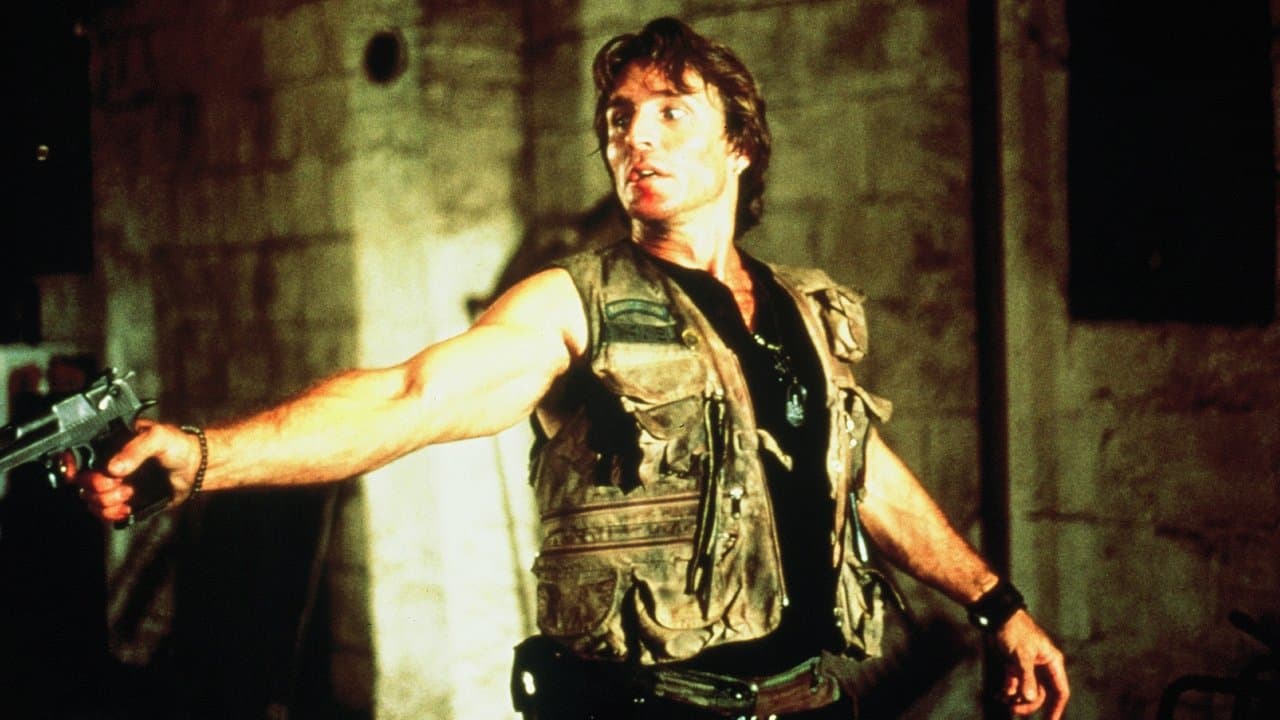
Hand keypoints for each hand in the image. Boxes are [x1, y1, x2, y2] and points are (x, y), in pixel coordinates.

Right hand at [69, 420, 203, 522]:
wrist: (196, 468)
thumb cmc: (178, 445)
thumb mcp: (158, 437)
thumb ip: (135, 449)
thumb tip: (114, 468)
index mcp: (111, 445)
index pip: (79, 455)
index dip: (71, 466)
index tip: (76, 475)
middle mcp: (109, 465)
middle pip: (82, 482)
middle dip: (97, 486)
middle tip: (118, 484)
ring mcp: (115, 484)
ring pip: (91, 499)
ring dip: (107, 501)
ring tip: (128, 493)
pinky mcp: (124, 500)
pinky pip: (105, 513)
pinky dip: (112, 513)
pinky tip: (126, 507)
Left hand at [996, 610, 1069, 718]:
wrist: (997, 616)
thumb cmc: (1014, 630)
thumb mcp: (1021, 655)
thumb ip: (1026, 677)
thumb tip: (1029, 698)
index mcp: (1052, 662)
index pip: (1060, 691)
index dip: (1056, 708)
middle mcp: (1043, 666)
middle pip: (1041, 694)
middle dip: (1029, 704)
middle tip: (1014, 709)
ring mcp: (1029, 667)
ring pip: (1027, 691)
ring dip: (1017, 697)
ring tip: (1004, 698)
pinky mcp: (1015, 666)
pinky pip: (1016, 684)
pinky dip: (1009, 690)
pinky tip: (1001, 693)